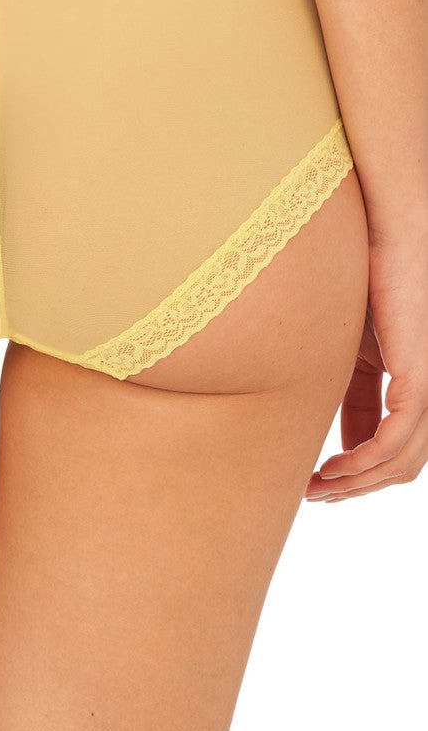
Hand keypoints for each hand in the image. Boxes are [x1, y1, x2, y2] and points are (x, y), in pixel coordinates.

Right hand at [305, 235, 427, 501]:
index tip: (316, 484)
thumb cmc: (364, 281)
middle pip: (401, 466)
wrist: (385, 235)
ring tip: (317, 486)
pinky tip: (335, 467)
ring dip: (356, 482)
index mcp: (414, 386)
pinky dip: (364, 461)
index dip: (355, 474)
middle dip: (355, 488)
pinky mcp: (420, 377)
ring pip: (401, 461)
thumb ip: (351, 395)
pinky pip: (395, 438)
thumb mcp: (350, 352)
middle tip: (313, 495)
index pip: (391, 448)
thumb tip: (333, 439)